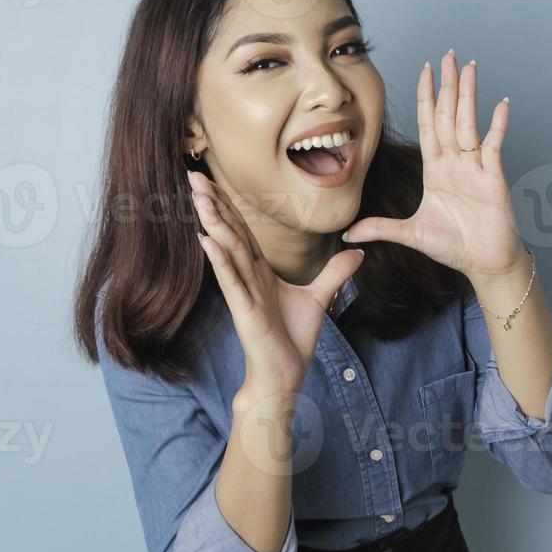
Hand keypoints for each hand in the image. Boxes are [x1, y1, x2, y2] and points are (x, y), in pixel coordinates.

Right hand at [188, 169, 364, 392]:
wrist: (284, 375)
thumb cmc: (292, 339)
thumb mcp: (320, 298)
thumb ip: (335, 273)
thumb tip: (358, 253)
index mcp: (260, 272)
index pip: (243, 231)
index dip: (230, 206)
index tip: (214, 180)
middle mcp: (247, 277)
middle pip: (229, 232)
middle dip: (213, 204)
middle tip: (193, 176)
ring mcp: (243, 293)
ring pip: (226, 250)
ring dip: (213, 222)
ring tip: (198, 196)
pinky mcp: (243, 310)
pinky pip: (230, 280)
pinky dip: (219, 259)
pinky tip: (206, 238)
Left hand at [342, 51, 524, 277]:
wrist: (484, 264)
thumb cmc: (453, 246)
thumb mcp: (409, 233)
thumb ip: (380, 228)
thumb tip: (348, 234)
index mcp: (436, 169)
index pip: (428, 125)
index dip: (425, 98)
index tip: (424, 71)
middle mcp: (456, 162)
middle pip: (449, 115)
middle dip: (446, 85)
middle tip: (447, 55)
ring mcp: (475, 167)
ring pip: (469, 122)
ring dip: (468, 94)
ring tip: (468, 68)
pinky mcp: (493, 177)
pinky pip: (494, 145)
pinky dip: (498, 125)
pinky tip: (501, 104)